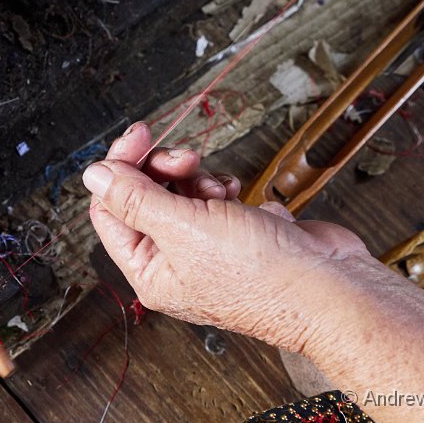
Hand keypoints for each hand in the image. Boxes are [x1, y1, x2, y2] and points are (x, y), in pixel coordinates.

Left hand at [84, 122, 370, 352]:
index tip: (138, 136)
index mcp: (150, 269)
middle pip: (145, 195)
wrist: (330, 286)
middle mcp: (174, 260)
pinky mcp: (236, 230)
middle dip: (163, 168)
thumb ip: (134, 198)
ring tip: (218, 190)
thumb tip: (94, 175)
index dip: (120, 168)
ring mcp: (207, 244)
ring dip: (196, 177)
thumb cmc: (262, 275)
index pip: (111, 210)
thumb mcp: (184, 229)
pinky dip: (222, 186)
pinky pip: (213, 196)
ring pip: (180, 191)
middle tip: (184, 159)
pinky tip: (236, 195)